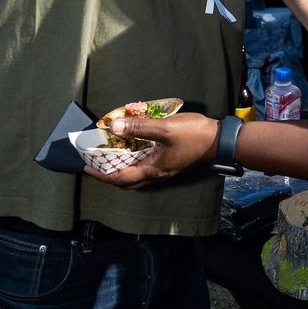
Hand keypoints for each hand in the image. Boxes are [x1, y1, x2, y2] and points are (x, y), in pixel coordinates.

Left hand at [83, 112, 219, 187]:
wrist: (220, 140)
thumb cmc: (194, 135)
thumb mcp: (165, 128)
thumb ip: (139, 127)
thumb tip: (114, 127)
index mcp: (153, 169)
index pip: (121, 178)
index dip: (102, 174)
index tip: (87, 168)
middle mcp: (157, 173)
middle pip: (127, 181)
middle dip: (108, 175)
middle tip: (95, 165)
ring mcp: (164, 168)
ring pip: (136, 175)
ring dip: (121, 169)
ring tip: (109, 158)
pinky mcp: (169, 161)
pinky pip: (145, 166)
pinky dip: (133, 161)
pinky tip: (131, 149)